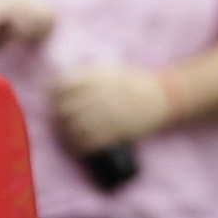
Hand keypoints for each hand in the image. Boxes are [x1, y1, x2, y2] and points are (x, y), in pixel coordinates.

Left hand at [51, 60, 177, 151]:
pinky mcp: (117, 130)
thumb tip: (62, 83)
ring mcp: (108, 113)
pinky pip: (92, 141)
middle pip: (65, 107)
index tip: (54, 100)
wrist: (163, 96)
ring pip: (76, 126)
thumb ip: (88, 73)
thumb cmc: (134, 82)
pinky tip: (78, 148)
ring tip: (66, 134)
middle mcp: (100, 94)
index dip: (54, 94)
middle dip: (58, 115)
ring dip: (67, 132)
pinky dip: (82, 146)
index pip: (64, 85)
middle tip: (58, 120)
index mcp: (97, 77)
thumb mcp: (111, 69)